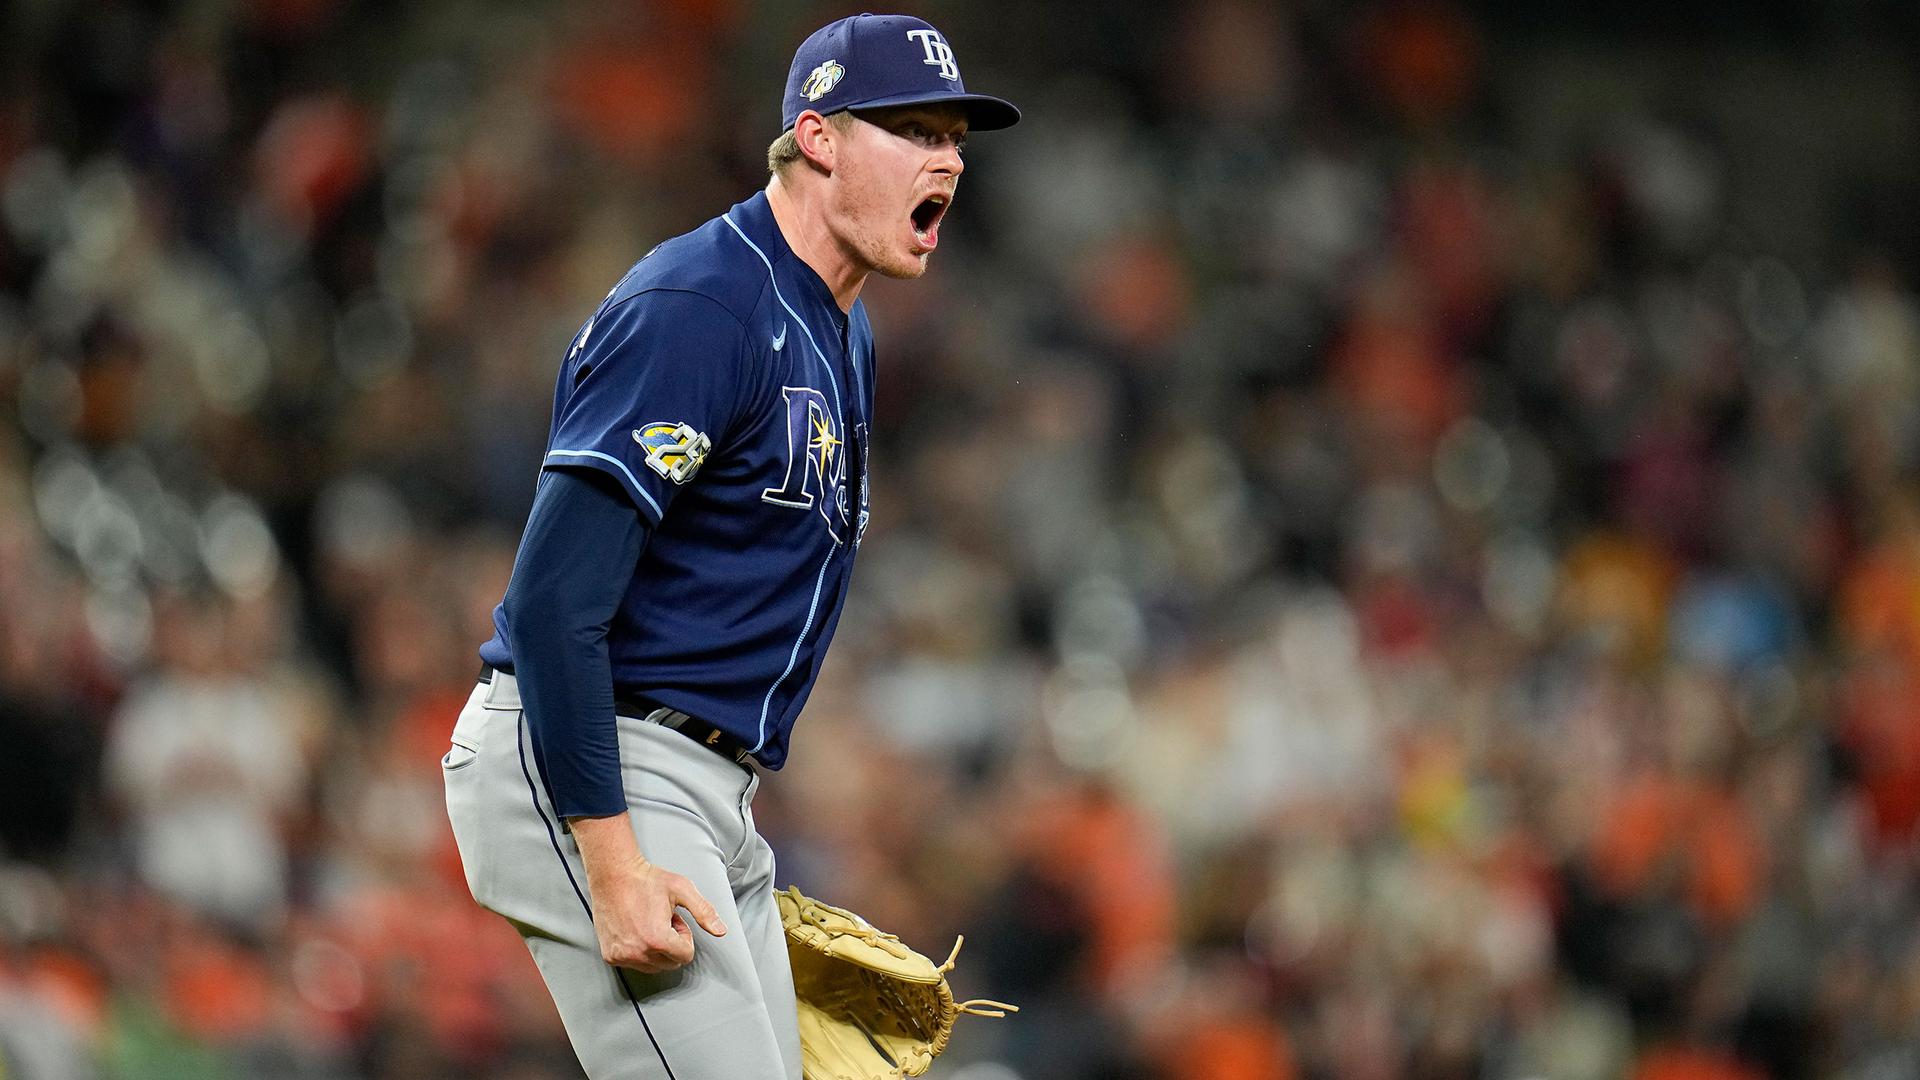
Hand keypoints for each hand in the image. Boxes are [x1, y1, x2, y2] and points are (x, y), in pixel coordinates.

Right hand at [570, 813, 727, 972]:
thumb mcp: (682, 889)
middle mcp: (638, 952)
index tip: (675, 920)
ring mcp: (622, 956)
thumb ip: (704, 911)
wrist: (613, 874)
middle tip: (662, 920)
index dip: (684, 936)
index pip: (685, 956)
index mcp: (658, 939)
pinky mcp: (610, 955)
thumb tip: (721, 930)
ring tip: (648, 923)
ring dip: (655, 948)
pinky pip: (633, 963)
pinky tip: (635, 928)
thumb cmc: (646, 880)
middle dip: (671, 944)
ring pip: (653, 966)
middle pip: (670, 963)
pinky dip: (638, 950)